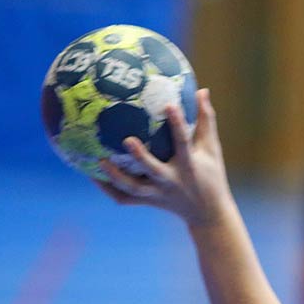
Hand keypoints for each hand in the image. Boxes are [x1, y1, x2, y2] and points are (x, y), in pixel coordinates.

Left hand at [95, 89, 233, 228]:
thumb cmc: (211, 175)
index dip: (177, 124)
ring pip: (133, 188)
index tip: (169, 105)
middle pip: (153, 170)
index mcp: (189, 165)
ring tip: (98, 161)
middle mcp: (172, 181)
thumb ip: (205, 120)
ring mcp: (158, 194)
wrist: (207, 214)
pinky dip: (108, 188)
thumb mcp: (212, 149)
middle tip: (126, 139)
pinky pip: (124, 197)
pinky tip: (92, 174)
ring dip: (115, 176)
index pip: (183, 142)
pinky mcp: (148, 202)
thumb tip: (202, 90)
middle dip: (140, 156)